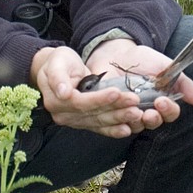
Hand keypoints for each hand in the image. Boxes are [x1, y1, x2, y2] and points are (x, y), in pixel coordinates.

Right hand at [30, 45, 170, 137]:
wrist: (57, 69)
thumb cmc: (58, 62)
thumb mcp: (56, 63)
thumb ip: (58, 77)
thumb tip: (63, 93)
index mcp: (56, 102)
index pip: (80, 103)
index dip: (99, 99)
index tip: (116, 92)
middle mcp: (65, 116)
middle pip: (93, 114)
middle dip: (115, 108)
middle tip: (134, 102)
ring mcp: (75, 121)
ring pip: (100, 121)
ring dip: (119, 118)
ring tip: (136, 113)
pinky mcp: (84, 122)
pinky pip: (100, 127)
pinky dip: (114, 129)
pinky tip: (128, 129)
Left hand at [84, 38, 192, 130]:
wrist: (114, 53)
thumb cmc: (141, 60)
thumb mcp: (164, 66)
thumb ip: (183, 83)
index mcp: (162, 100)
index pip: (170, 112)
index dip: (168, 110)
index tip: (162, 100)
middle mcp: (147, 110)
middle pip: (155, 123)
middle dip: (154, 119)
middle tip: (149, 112)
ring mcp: (128, 113)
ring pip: (136, 126)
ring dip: (137, 122)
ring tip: (134, 113)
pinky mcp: (110, 114)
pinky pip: (115, 126)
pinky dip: (118, 125)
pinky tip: (119, 119)